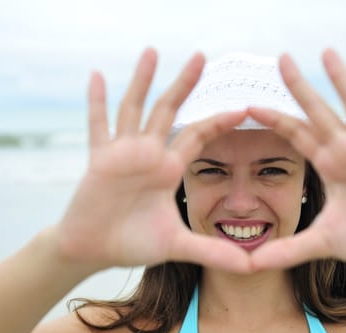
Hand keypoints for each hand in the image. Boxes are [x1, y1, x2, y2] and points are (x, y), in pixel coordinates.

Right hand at [54, 49, 250, 272]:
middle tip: (202, 56)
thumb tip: (250, 268)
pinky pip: (97, 125)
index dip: (219, 121)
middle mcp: (149, 154)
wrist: (94, 249)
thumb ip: (211, 251)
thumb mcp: (176, 244)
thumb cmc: (132, 243)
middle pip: (170, 111)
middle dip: (184, 84)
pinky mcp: (99, 159)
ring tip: (152, 51)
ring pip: (135, 109)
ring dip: (142, 81)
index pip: (199, 136)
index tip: (244, 106)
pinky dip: (96, 101)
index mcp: (169, 168)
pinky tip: (96, 75)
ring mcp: (123, 153)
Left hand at [248, 49, 345, 269]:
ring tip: (326, 51)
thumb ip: (288, 250)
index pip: (294, 134)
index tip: (248, 104)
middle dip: (298, 85)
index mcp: (326, 163)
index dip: (274, 118)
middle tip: (280, 57)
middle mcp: (345, 149)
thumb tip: (250, 265)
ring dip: (341, 79)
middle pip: (317, 110)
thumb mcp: (323, 242)